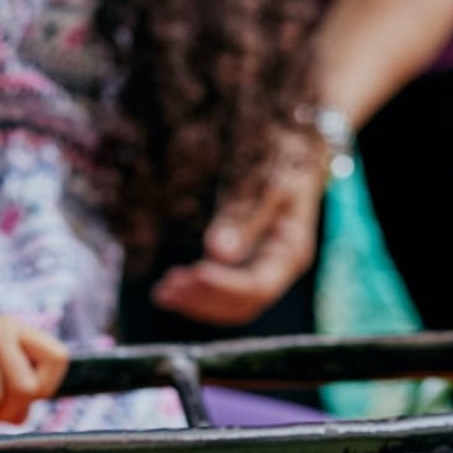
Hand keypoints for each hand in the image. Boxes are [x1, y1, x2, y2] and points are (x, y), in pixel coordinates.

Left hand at [152, 127, 326, 325]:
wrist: (290, 148)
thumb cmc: (281, 160)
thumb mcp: (266, 180)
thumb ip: (243, 216)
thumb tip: (216, 253)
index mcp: (291, 251)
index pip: (258, 287)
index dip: (225, 287)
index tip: (192, 273)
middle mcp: (278, 267)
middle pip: (243, 303)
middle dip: (205, 300)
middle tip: (166, 290)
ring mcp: (262, 267)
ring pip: (232, 304)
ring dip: (197, 302)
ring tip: (161, 293)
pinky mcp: (245, 263)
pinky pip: (224, 290)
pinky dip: (199, 292)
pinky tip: (174, 285)